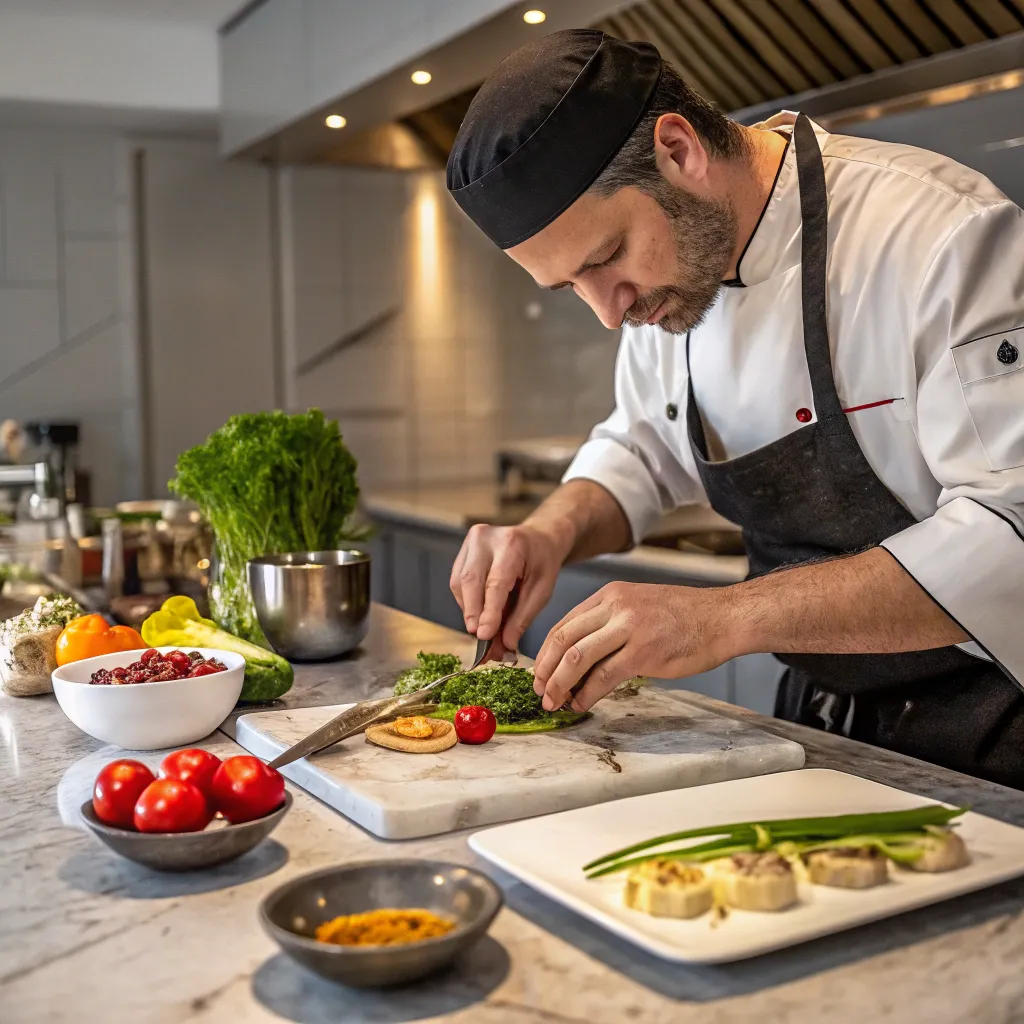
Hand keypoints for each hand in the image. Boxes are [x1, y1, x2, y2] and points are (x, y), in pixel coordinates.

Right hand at [450, 522, 570, 650]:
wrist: (538, 539)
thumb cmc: (542, 563)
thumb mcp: (542, 590)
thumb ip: (522, 617)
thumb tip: (506, 644)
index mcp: (512, 544)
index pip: (496, 583)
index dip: (488, 612)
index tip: (484, 635)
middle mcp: (486, 538)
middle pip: (470, 581)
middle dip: (474, 614)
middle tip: (481, 639)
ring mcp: (471, 541)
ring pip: (460, 584)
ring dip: (470, 610)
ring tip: (484, 628)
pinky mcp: (463, 549)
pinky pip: (457, 581)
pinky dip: (467, 602)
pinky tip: (480, 612)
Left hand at [532, 582, 735, 711]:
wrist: (722, 617)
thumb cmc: (684, 617)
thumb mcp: (638, 607)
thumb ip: (608, 625)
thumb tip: (579, 658)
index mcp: (609, 595)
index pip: (563, 624)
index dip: (546, 653)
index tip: (540, 674)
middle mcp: (614, 607)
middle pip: (562, 640)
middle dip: (545, 670)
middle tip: (540, 692)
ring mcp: (628, 628)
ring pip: (576, 658)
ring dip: (560, 685)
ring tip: (555, 702)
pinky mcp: (643, 652)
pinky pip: (603, 676)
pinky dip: (587, 694)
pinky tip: (582, 704)